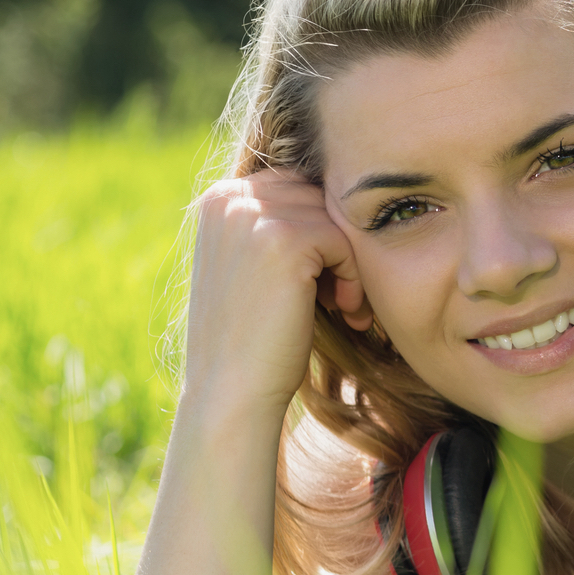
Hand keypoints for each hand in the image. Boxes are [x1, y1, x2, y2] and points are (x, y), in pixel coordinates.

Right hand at [185, 170, 372, 417]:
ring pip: (335, 218)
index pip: (297, 186)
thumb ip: (276, 222)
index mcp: (219, 197)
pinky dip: (354, 277)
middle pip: (319, 197)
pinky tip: (344, 311)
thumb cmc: (250, 333)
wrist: (232, 388)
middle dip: (338, 244)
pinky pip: (344, 241)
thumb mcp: (252, 264)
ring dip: (350, 263)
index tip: (322, 278)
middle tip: (340, 294)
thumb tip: (334, 191)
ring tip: (342, 305)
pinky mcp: (285, 239)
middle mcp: (230, 197)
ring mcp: (254, 215)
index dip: (321, 230)